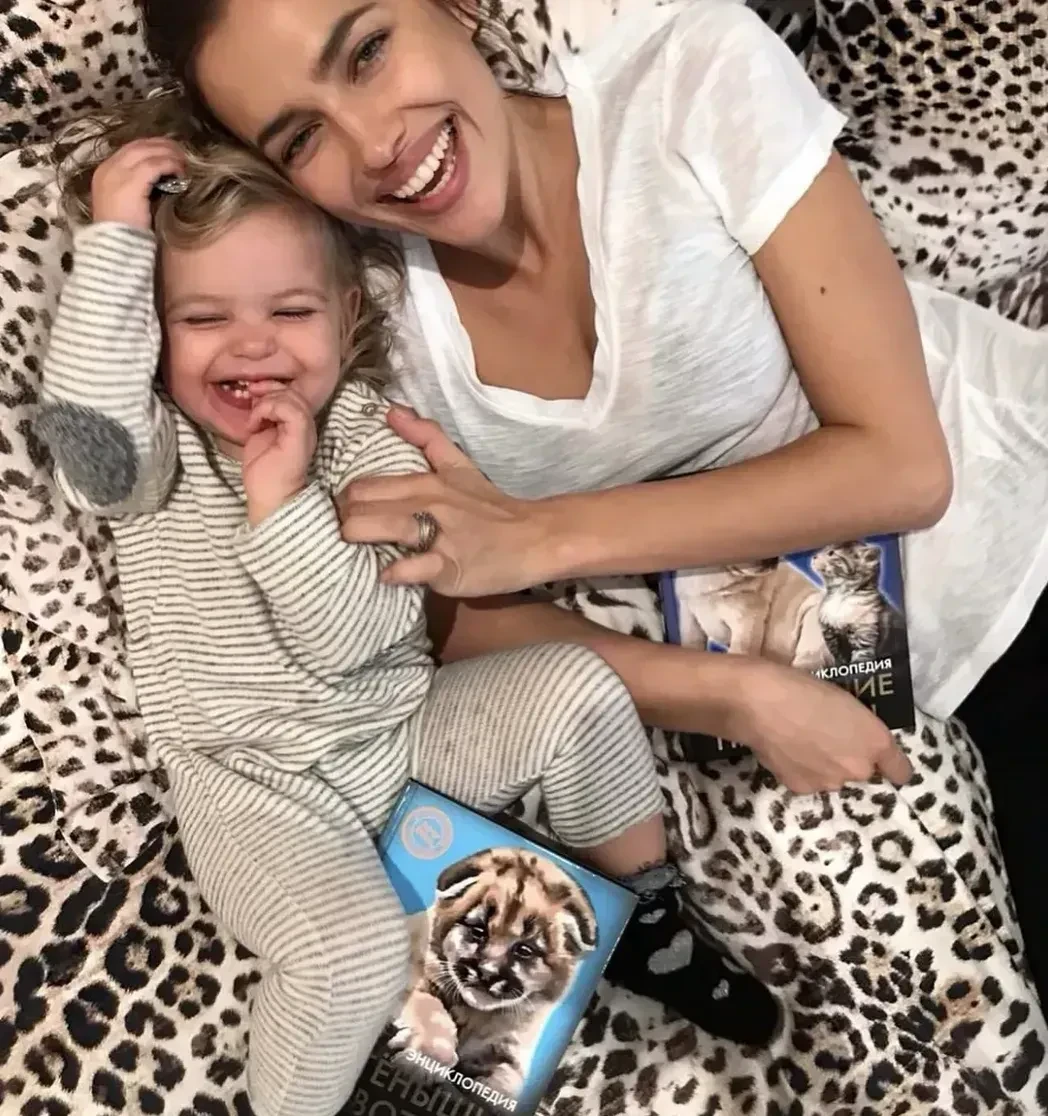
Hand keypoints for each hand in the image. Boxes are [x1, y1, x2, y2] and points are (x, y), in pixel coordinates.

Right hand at [90, 137, 185, 229]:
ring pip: (147, 152)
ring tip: (185, 160)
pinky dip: (169, 165)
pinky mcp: (131, 183)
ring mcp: (118, 174)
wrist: (114, 249)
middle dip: (161, 145)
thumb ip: (136, 189)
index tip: (168, 150)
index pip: (129, 150)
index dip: (150, 147)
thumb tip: (159, 180)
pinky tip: (181, 173)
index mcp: (103, 173)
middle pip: (137, 146)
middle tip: (181, 151)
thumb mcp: (125, 205)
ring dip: (168, 153)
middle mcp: (108, 169)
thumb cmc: (123, 234)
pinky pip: (154, 165)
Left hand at [242, 383, 315, 525]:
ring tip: (254, 419)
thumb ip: (264, 415)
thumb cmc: (264, 473)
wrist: (270, 498)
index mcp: (298, 425)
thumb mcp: (260, 435)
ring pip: (293, 398)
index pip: (292, 393)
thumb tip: (256, 396)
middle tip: (250, 401)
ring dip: (267, 402)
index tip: (251, 394)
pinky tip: (256, 424)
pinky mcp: (300, 437)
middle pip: (294, 392)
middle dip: (269, 390)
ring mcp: (306, 431)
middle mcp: (306, 426)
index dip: (272, 388)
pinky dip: (268, 410)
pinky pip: (290, 410)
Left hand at [336, 407, 547, 595]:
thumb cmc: (491, 506)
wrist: (534, 537)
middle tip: (341, 535)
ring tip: (351, 549)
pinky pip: (415, 568)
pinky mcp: (451, 568)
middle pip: (365, 506)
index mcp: (424, 482)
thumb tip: (392, 410)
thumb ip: (425, 438)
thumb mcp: (458, 466)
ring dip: (360, 538)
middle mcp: (428, 504)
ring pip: (386, 527)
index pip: (364, 486)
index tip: (342, 516)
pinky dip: (396, 572)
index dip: (344, 502)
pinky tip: (385, 575)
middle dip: (344, 521)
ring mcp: (439, 536)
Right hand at [727, 659, 911, 793]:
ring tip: (800, 742)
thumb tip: (854, 743)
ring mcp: (830, 781)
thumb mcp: (845, 701)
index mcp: (877, 740)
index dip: (890, 765)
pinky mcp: (802, 789)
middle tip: (825, 737)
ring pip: (834, 778)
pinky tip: (785, 750)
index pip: (900, 771)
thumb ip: (859, 730)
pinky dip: (800, 770)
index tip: (877, 756)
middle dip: (848, 759)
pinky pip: (809, 781)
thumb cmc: (802, 687)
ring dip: (824, 766)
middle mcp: (860, 768)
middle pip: (862, 772)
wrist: (757, 702)